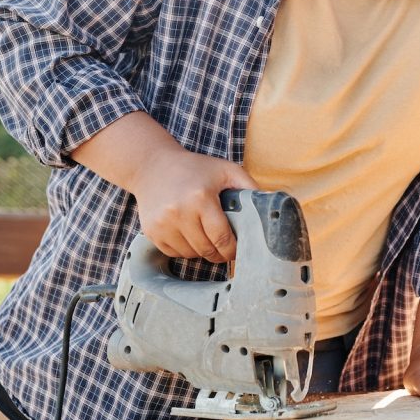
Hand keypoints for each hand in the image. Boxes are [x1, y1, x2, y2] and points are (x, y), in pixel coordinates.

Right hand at [130, 145, 258, 262]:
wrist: (153, 166)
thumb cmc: (195, 168)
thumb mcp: (226, 170)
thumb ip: (249, 186)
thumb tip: (269, 206)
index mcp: (201, 198)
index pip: (221, 238)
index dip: (232, 250)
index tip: (238, 251)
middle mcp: (179, 212)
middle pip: (206, 249)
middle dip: (219, 253)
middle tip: (226, 249)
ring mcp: (162, 224)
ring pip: (190, 254)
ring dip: (202, 251)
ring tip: (206, 236)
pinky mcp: (151, 231)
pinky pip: (174, 252)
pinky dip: (185, 249)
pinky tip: (189, 234)